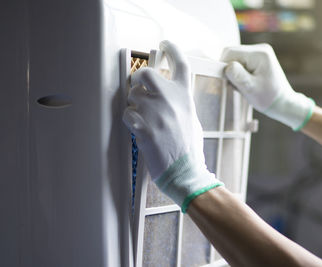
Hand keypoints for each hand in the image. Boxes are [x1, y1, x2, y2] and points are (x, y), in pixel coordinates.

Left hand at [123, 40, 222, 211]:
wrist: (186, 171)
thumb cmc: (190, 147)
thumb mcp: (192, 119)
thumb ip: (180, 102)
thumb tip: (166, 93)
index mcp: (185, 97)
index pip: (181, 64)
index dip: (173, 48)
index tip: (165, 42)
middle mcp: (171, 101)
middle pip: (147, 73)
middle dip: (138, 78)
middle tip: (138, 85)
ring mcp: (157, 114)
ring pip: (133, 96)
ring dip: (134, 104)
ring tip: (143, 117)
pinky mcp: (144, 129)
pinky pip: (127, 113)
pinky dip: (130, 119)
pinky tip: (138, 128)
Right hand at [221, 44, 314, 130]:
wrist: (283, 103)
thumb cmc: (268, 98)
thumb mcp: (251, 89)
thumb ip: (238, 76)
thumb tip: (225, 66)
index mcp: (259, 54)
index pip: (230, 53)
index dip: (223, 66)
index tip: (227, 82)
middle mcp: (260, 48)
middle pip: (232, 53)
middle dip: (229, 69)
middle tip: (234, 85)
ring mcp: (259, 52)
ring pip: (235, 58)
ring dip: (233, 72)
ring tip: (242, 85)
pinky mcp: (257, 58)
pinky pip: (240, 62)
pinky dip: (238, 73)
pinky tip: (245, 82)